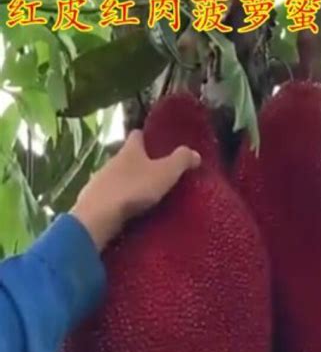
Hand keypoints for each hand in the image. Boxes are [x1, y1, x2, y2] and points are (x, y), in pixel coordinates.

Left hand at [71, 130, 200, 250]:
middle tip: (158, 173)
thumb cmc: (134, 189)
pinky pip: (111, 195)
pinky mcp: (94, 199)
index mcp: (130, 150)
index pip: (137, 135)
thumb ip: (181, 161)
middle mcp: (113, 160)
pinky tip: (129, 210)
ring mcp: (100, 180)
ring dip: (130, 182)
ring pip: (118, 176)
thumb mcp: (166, 173)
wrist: (99, 216)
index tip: (158, 143)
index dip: (147, 137)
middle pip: (128, 156)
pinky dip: (120, 199)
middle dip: (140, 162)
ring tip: (145, 194)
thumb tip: (195, 153)